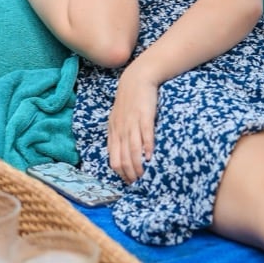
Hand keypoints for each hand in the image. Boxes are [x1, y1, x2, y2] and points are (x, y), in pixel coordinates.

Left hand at [108, 66, 158, 182]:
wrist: (136, 79)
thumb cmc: (128, 101)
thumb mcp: (118, 119)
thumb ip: (118, 136)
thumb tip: (120, 154)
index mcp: (114, 132)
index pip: (113, 159)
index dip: (121, 173)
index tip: (129, 181)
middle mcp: (121, 130)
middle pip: (123, 158)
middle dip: (130, 173)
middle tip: (138, 182)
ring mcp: (132, 123)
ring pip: (132, 150)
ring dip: (138, 165)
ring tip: (144, 175)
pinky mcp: (144, 116)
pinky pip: (145, 135)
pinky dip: (147, 148)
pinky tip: (150, 157)